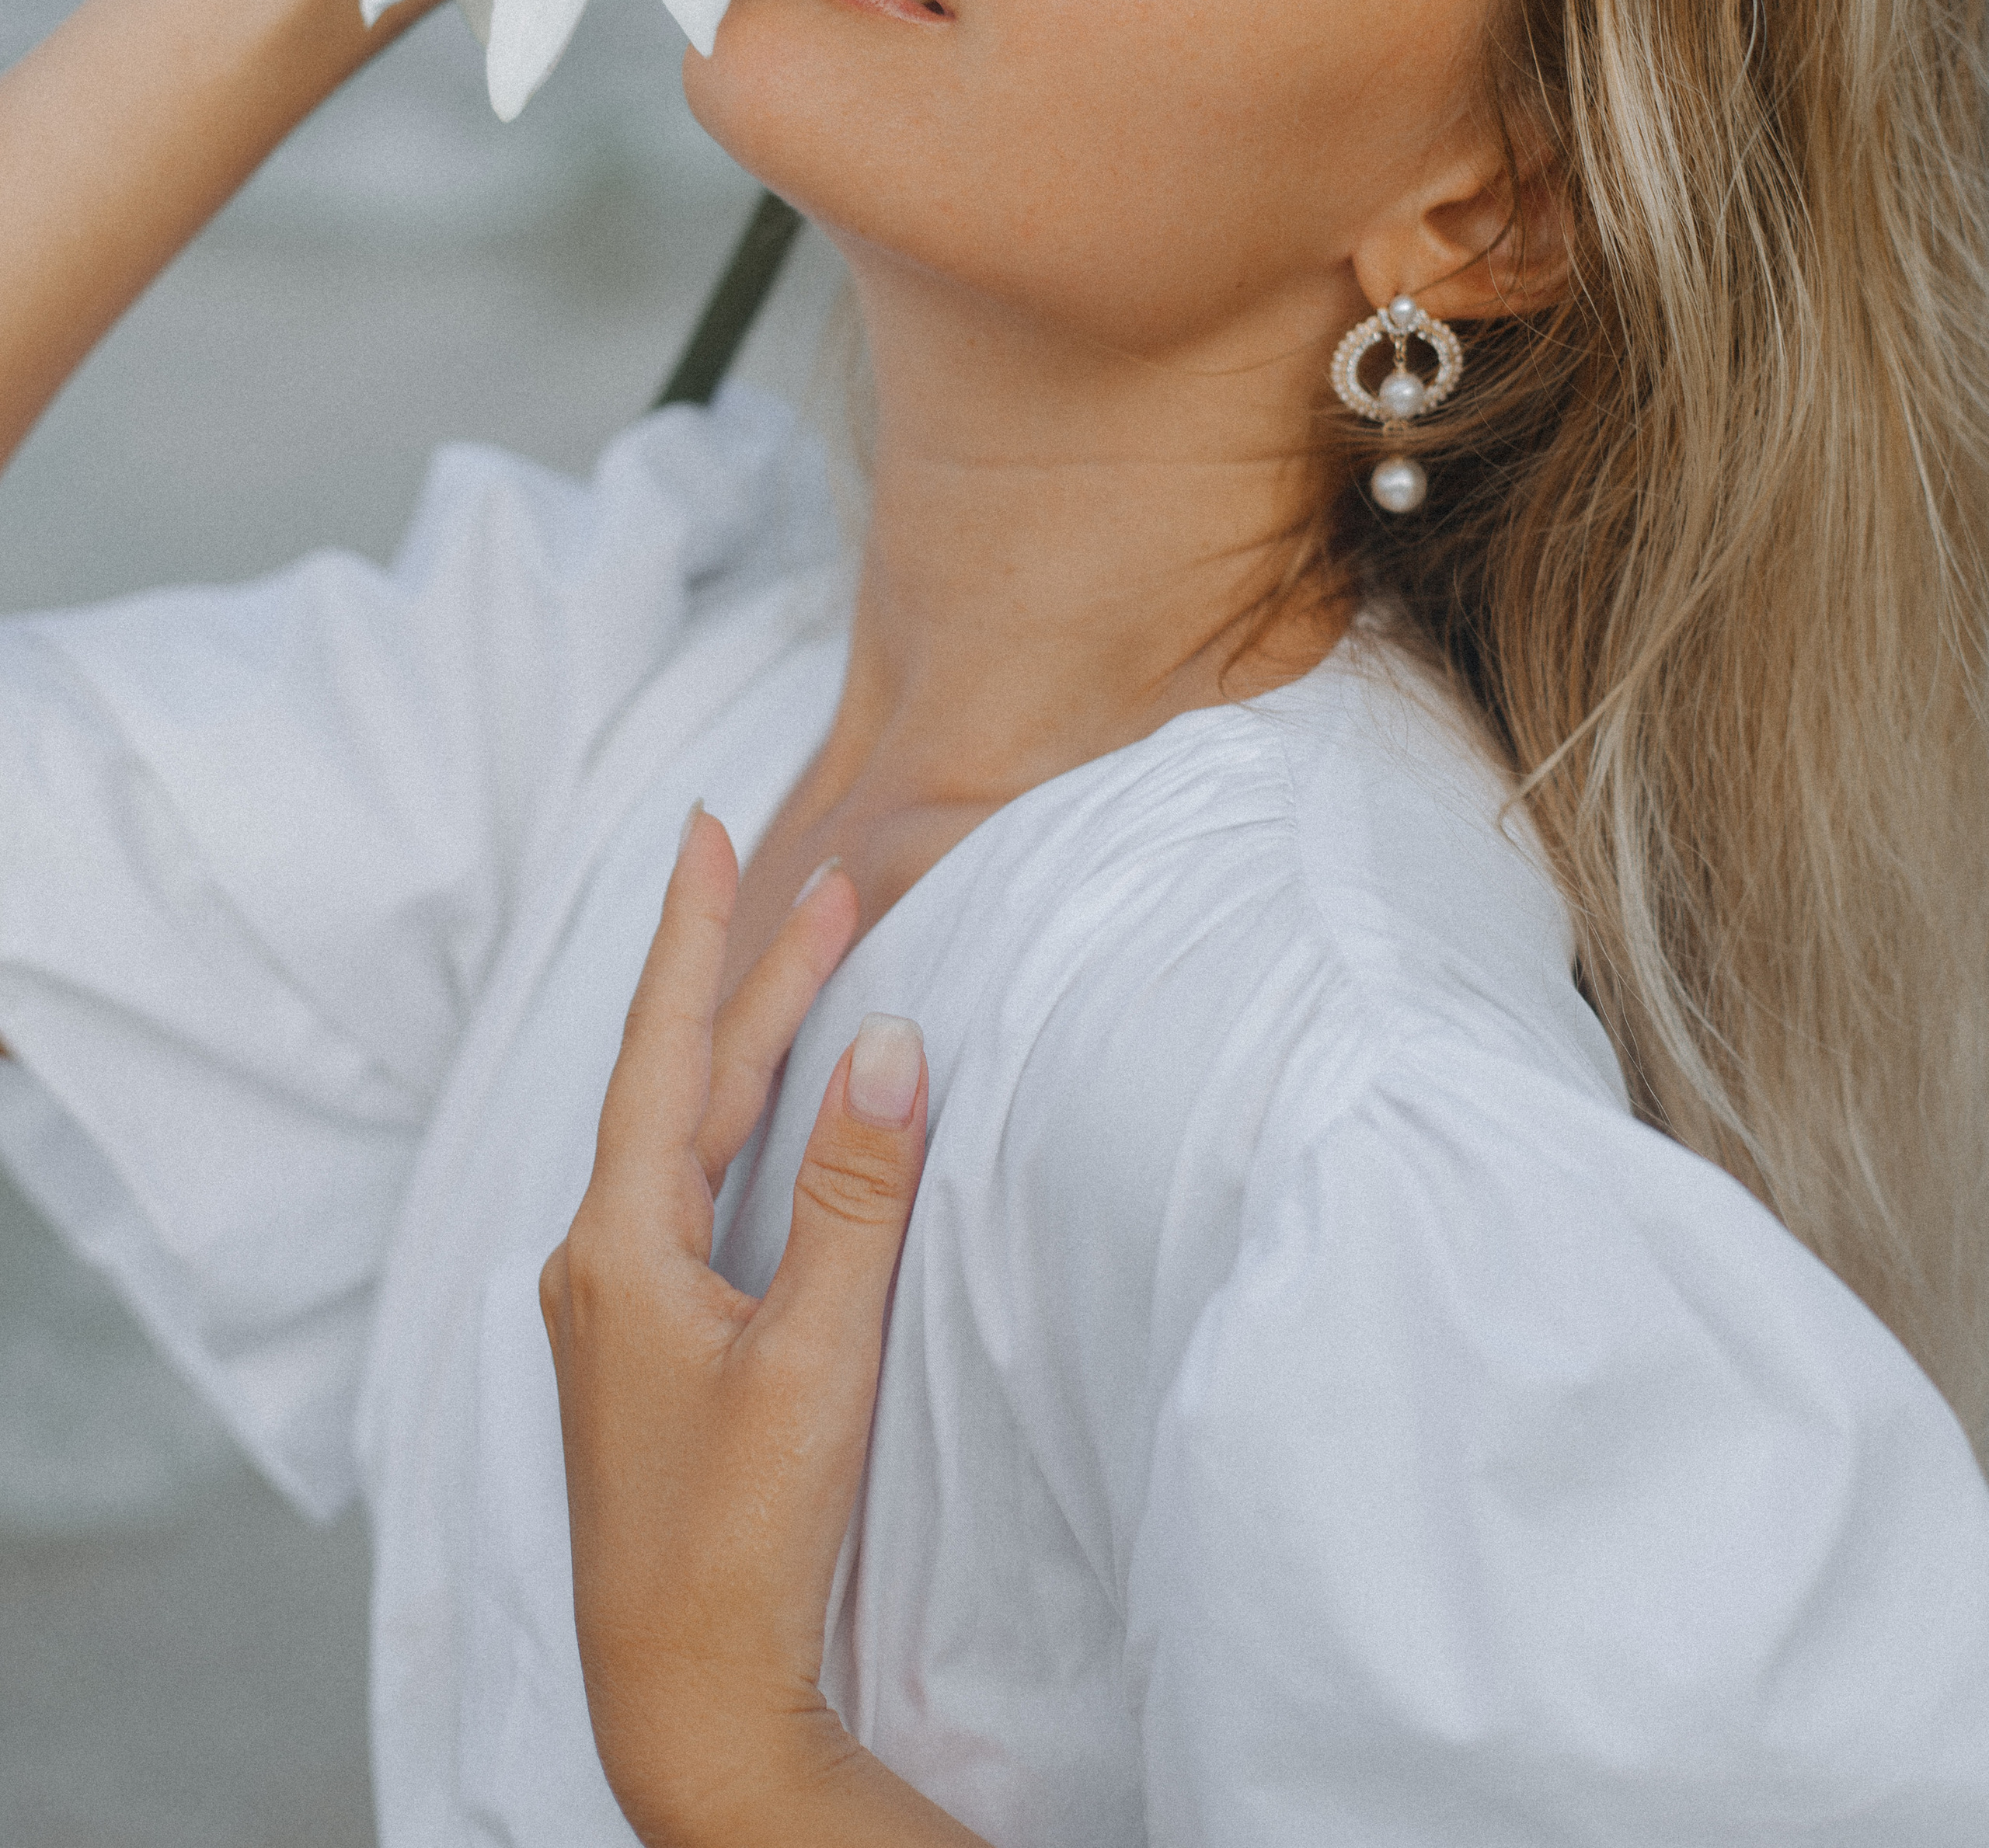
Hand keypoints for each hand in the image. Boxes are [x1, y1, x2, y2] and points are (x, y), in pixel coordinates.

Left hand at [541, 810, 984, 1847]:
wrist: (685, 1705)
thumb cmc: (739, 1543)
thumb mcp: (814, 1356)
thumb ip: (855, 1195)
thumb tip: (891, 1043)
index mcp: (617, 1248)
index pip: (661, 1049)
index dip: (692, 933)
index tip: (705, 824)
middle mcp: (601, 1264)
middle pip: (684, 1082)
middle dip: (750, 973)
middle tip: (819, 873)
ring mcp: (620, 1310)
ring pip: (691, 1136)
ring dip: (750, 1044)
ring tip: (811, 957)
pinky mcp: (651, 1349)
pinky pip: (696, 1189)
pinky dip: (743, 1123)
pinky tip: (774, 1110)